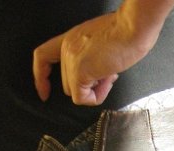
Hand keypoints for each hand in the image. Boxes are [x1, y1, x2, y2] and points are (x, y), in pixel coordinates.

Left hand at [33, 8, 161, 105]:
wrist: (132, 28)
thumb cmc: (124, 33)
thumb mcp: (99, 44)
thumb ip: (90, 59)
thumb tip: (96, 80)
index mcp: (70, 39)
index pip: (43, 56)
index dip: (41, 76)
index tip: (44, 92)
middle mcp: (67, 48)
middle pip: (67, 83)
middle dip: (88, 86)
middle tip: (107, 74)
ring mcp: (71, 59)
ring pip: (74, 92)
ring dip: (94, 90)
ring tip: (109, 73)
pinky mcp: (79, 72)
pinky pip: (82, 98)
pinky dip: (96, 97)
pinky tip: (108, 80)